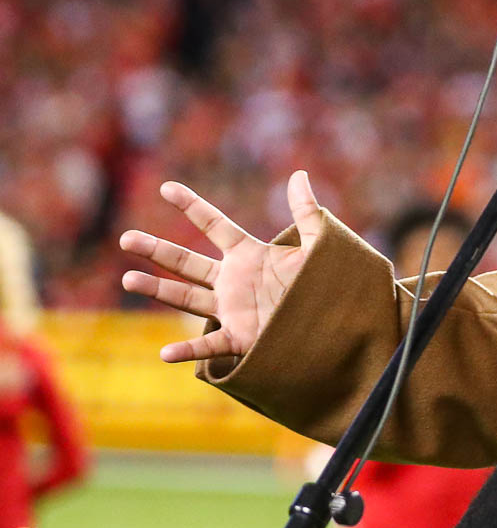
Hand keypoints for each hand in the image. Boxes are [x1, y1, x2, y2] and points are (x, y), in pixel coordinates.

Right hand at [120, 171, 323, 362]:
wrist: (339, 320)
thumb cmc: (327, 282)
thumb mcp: (319, 243)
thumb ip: (307, 211)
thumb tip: (299, 174)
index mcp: (249, 255)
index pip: (215, 225)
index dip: (192, 206)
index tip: (166, 187)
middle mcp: (233, 280)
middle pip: (187, 262)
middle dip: (157, 250)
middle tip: (126, 238)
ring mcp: (232, 309)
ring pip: (186, 298)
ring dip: (157, 290)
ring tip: (127, 279)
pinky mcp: (240, 338)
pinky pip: (209, 346)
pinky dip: (188, 351)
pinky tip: (164, 353)